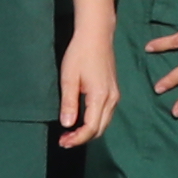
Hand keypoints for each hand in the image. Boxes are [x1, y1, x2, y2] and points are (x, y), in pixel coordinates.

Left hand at [54, 28, 122, 151]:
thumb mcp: (69, 78)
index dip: (77, 139)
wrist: (97, 35)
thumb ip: (69, 103)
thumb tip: (67, 125)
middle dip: (82, 138)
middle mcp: (112, 98)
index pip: (91, 127)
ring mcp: (115, 95)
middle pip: (100, 129)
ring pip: (104, 123)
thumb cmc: (80, 53)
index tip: (62, 142)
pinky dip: (94, 122)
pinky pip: (105, 114)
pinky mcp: (113, 91)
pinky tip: (81, 121)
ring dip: (88, 131)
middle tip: (63, 140)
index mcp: (101, 96)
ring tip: (69, 133)